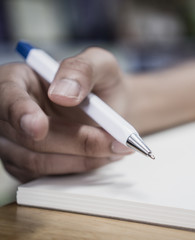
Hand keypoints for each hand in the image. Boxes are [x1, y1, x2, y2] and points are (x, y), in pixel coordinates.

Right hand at [0, 47, 132, 181]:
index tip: (39, 127)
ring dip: (82, 158)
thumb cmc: (101, 82)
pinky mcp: (27, 166)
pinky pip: (48, 175)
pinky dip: (80, 168)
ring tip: (115, 148)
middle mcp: (9, 114)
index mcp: (17, 80)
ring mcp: (14, 143)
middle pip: (29, 137)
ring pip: (40, 161)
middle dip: (77, 142)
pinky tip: (102, 156)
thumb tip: (62, 94)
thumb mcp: (99, 63)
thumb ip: (81, 70)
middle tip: (114, 142)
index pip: (7, 97)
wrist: (111, 108)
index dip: (20, 113)